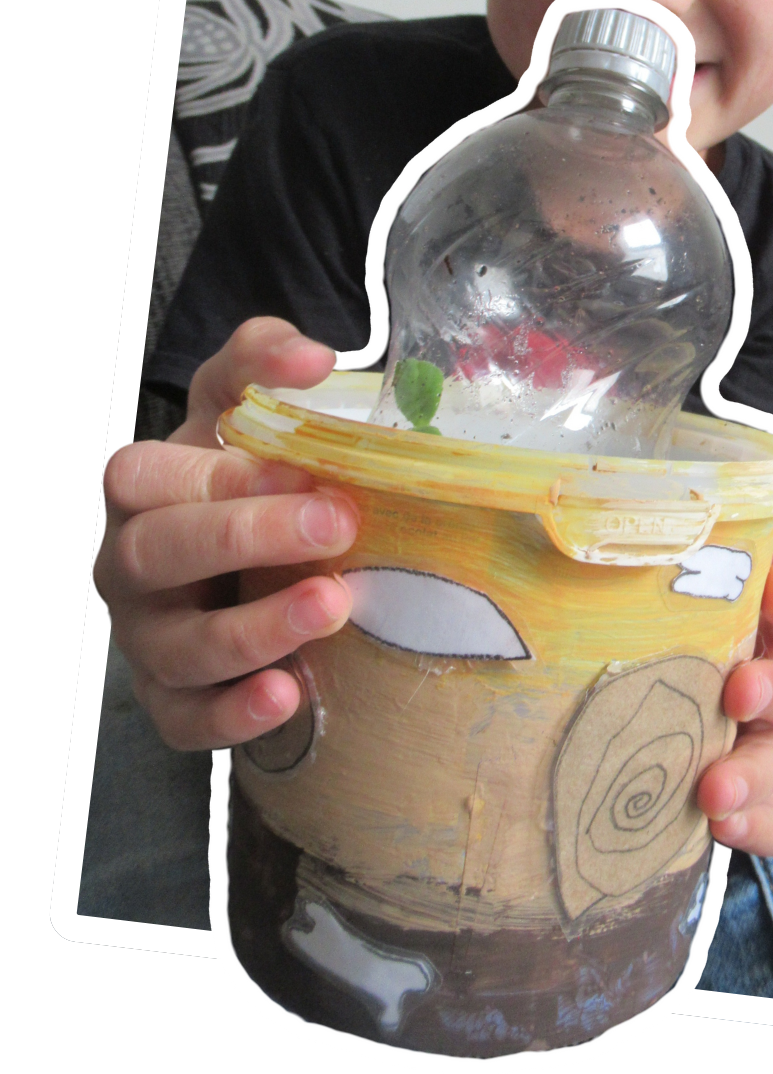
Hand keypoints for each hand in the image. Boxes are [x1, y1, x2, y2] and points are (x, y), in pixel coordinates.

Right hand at [94, 318, 358, 748]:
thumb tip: (310, 353)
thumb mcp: (243, 421)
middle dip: (248, 536)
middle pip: (160, 552)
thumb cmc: (249, 495)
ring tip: (331, 607)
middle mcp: (132, 566)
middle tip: (340, 523)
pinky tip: (288, 695)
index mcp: (145, 493)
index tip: (310, 468)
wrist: (251, 585)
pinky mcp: (175, 703)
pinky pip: (188, 720)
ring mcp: (148, 640)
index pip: (149, 477)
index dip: (222, 474)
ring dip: (254, 628)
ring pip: (177, 644)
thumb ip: (259, 368)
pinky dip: (234, 713)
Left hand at [694, 533, 772, 857]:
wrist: (670, 735)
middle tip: (740, 688)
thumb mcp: (691, 611)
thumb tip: (731, 531)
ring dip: (752, 773)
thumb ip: (703, 571)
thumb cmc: (684, 654)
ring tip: (714, 788)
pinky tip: (722, 827)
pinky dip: (754, 829)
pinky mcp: (759, 808)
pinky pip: (772, 827)